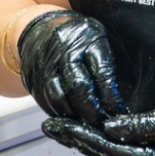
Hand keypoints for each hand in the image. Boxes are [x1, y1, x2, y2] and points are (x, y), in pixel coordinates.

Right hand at [17, 9, 126, 124]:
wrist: (39, 27)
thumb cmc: (79, 36)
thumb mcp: (98, 39)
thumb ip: (108, 64)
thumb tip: (121, 101)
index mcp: (88, 38)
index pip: (102, 73)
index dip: (112, 98)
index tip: (120, 113)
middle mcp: (65, 50)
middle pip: (80, 88)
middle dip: (93, 112)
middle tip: (104, 126)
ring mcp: (46, 65)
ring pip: (60, 98)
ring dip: (75, 117)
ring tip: (88, 128)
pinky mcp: (33, 78)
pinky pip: (46, 102)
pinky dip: (59, 115)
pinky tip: (70, 123)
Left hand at [43, 101, 154, 155]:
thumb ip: (141, 124)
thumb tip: (108, 126)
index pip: (107, 149)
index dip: (80, 136)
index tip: (56, 125)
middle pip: (106, 155)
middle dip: (77, 140)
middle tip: (49, 126)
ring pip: (114, 155)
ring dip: (88, 142)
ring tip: (64, 130)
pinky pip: (127, 152)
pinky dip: (108, 142)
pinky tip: (97, 134)